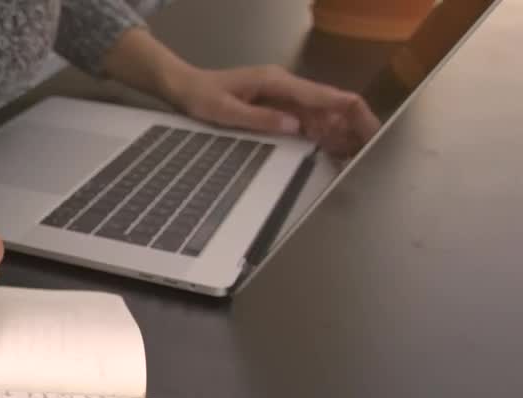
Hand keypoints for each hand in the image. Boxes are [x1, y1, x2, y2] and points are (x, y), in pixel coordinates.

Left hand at [168, 64, 380, 157]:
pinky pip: (305, 120)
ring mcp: (283, 96)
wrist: (184, 87)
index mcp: (278, 82)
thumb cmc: (200, 97)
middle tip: (369, 152)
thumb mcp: (225, 111)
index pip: (325, 95)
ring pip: (321, 114)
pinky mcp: (277, 107)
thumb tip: (296, 126)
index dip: (351, 112)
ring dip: (340, 133)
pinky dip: (321, 134)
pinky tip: (332, 151)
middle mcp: (286, 86)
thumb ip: (259, 119)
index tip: (370, 131)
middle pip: (331, 104)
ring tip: (357, 158)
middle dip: (353, 125)